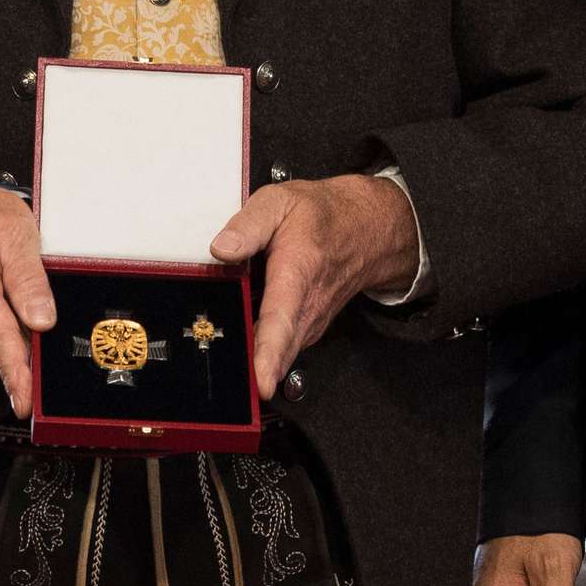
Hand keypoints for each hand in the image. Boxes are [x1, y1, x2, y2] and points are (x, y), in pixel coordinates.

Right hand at [0, 175, 53, 416]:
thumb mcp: (14, 227)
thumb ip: (28, 276)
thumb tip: (42, 321)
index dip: (15, 373)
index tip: (25, 403)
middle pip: (0, 341)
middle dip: (27, 337)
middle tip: (40, 303)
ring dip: (14, 324)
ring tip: (14, 283)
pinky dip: (1, 320)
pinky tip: (3, 295)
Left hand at [207, 174, 420, 398]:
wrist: (366, 229)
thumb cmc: (322, 216)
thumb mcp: (280, 202)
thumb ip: (247, 224)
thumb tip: (220, 249)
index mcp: (296, 272)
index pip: (280, 320)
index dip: (269, 354)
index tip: (261, 382)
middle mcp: (308, 307)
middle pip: (280, 351)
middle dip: (252, 371)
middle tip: (224, 383)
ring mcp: (310, 323)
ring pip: (280, 355)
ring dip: (255, 363)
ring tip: (229, 364)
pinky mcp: (307, 330)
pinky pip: (283, 349)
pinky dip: (263, 352)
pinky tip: (244, 344)